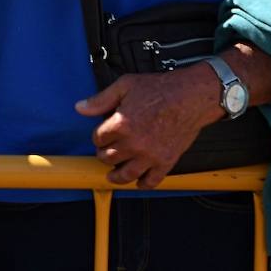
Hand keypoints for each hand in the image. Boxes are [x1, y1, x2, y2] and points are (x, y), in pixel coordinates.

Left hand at [75, 68, 218, 189]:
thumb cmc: (159, 89)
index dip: (98, 136)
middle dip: (104, 154)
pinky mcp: (166, 162)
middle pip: (108, 158)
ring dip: (116, 176)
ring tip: (113, 175)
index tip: (102, 135)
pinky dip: (143, 184)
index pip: (98, 139)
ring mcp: (150, 156)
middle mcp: (133, 144)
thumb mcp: (125, 86)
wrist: (191, 97)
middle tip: (106, 151)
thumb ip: (101, 100)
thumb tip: (80, 108)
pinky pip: (152, 181)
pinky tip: (138, 181)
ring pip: (126, 174)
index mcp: (121, 125)